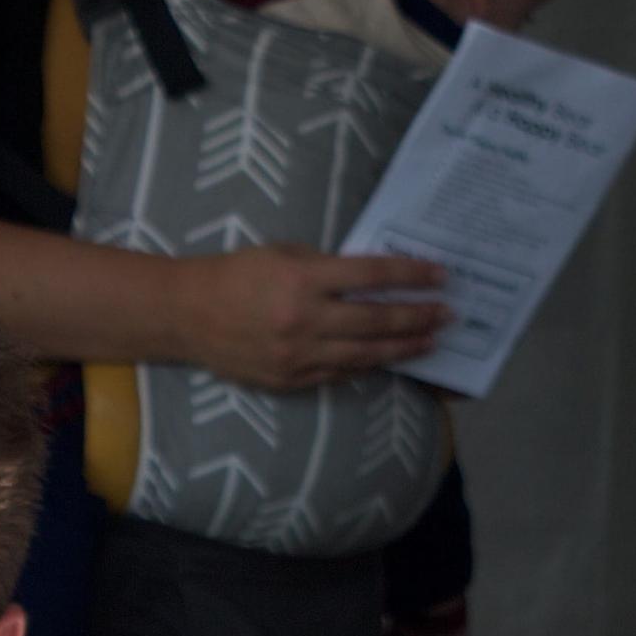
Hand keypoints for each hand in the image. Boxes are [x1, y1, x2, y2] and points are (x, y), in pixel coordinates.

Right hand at [175, 247, 448, 391]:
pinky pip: (339, 374)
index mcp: (303, 280)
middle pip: (378, 320)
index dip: (412, 276)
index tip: (441, 275)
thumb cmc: (237, 275)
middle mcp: (305, 321)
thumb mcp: (284, 255)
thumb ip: (327, 268)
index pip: (372, 277)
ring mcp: (298, 356)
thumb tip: (372, 280)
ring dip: (404, 347)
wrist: (187, 316)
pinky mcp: (290, 381)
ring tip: (431, 341)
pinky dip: (367, 365)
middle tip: (448, 313)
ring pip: (366, 354)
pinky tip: (388, 358)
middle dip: (419, 316)